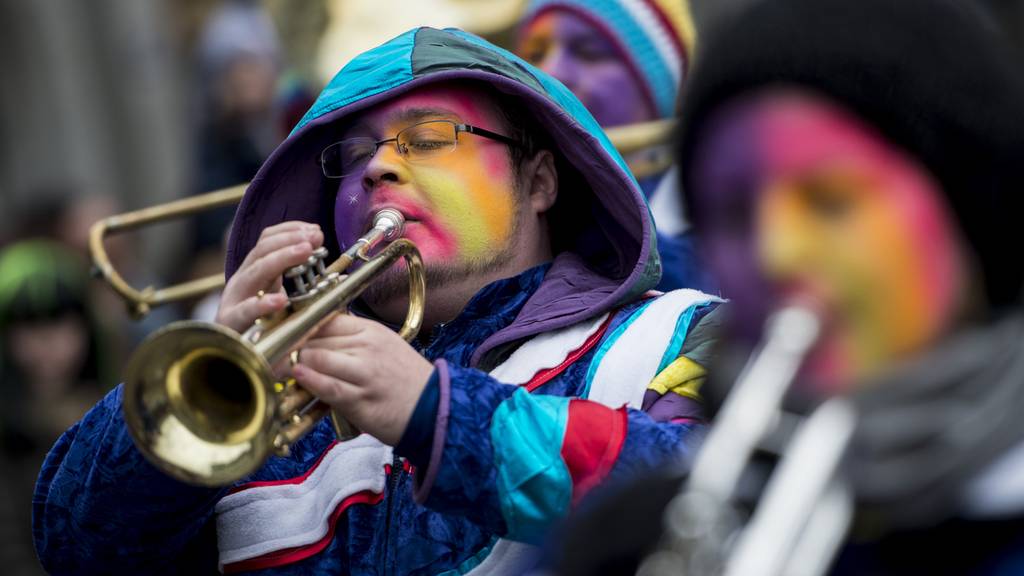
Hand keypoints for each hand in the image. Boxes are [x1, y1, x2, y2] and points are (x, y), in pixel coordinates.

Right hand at [215, 221, 322, 332]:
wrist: (234, 357)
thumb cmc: (263, 327)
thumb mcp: (283, 296)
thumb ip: (300, 278)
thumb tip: (331, 262)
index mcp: (254, 272)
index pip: (267, 240)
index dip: (290, 231)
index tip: (315, 230)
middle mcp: (243, 281)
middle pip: (262, 251)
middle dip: (289, 240)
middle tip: (314, 237)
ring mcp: (235, 300)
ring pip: (254, 273)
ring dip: (281, 259)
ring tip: (305, 252)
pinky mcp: (232, 322)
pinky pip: (245, 311)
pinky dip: (262, 304)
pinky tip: (281, 300)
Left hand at [292, 314, 433, 445]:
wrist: (434, 408)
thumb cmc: (406, 381)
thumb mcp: (384, 347)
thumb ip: (353, 340)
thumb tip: (317, 337)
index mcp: (371, 331)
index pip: (326, 319)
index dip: (301, 326)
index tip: (285, 334)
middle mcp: (367, 347)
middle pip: (316, 338)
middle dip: (291, 346)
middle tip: (273, 354)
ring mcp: (364, 372)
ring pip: (318, 358)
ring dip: (295, 364)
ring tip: (281, 370)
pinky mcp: (361, 399)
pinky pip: (328, 385)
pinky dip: (310, 379)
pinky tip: (298, 376)